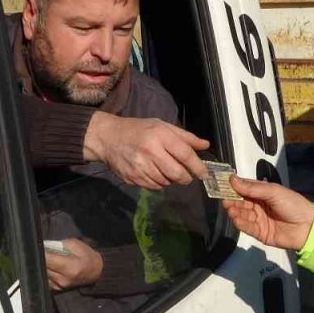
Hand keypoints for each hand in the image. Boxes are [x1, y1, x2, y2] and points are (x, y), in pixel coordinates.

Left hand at [45, 238, 103, 290]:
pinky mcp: (57, 289)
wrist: (95, 272)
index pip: (48, 259)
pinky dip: (46, 271)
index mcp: (70, 267)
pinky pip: (46, 278)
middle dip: (42, 257)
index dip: (42, 252)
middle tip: (45, 250)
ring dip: (44, 265)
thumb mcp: (76, 245)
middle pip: (43, 267)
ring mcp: (60, 285)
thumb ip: (60, 244)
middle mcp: (63, 279)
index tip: (40, 246)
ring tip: (50, 258)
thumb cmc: (87, 257)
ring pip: (43, 273)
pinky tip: (52, 266)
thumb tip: (45, 246)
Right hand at [83, 111, 209, 189]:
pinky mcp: (133, 178)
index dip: (198, 166)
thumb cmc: (138, 129)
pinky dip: (159, 182)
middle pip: (177, 173)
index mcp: (159, 136)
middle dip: (186, 178)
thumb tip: (205, 145)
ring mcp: (140, 167)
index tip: (204, 174)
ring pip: (166, 182)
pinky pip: (154, 186)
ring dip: (171, 180)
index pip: (184, 154)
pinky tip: (155, 172)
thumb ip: (185, 137)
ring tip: (166, 169)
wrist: (107, 138)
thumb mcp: (161, 126)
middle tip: (187, 175)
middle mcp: (150, 152)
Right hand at [222, 176, 313, 249]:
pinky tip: (236, 219)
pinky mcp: (259, 233)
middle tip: (224, 200)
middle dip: (232, 201)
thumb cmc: (292, 204)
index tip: (220, 184)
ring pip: (242, 215)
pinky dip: (240, 223)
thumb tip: (232, 179)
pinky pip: (247, 227)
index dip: (232, 187)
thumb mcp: (273, 191)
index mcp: (262, 193)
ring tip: (230, 209)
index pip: (244, 189)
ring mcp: (258, 220)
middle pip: (240, 202)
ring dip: (235, 212)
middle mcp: (258, 205)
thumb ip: (252, 188)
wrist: (308, 226)